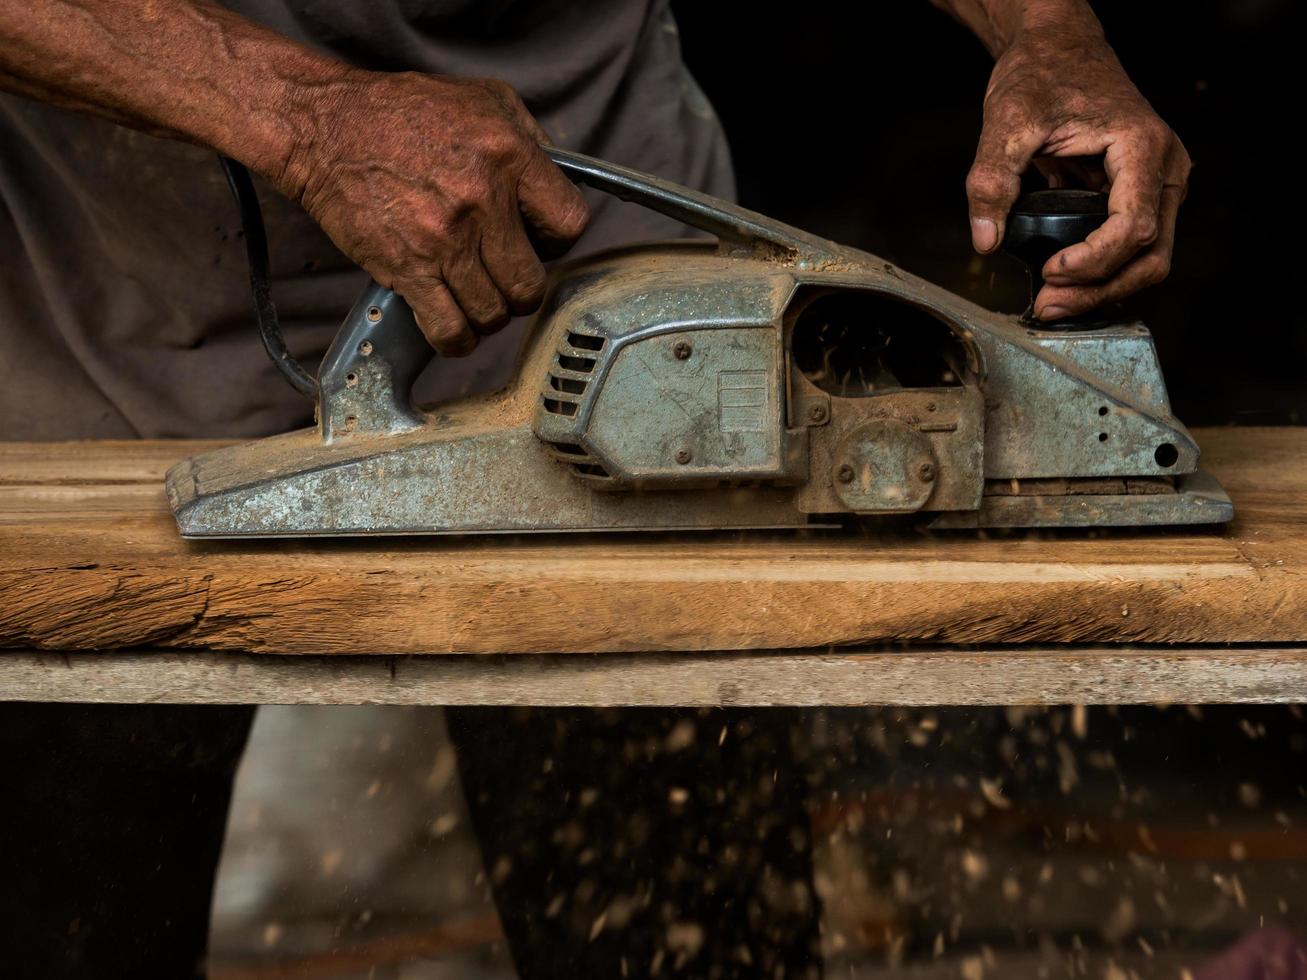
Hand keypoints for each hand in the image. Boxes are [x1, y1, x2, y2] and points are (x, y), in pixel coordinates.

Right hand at [279, 71, 588, 354]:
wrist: (324, 127)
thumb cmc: (399, 111)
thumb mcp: (482, 99)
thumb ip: (528, 138)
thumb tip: (556, 179)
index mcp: (509, 155)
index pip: (569, 223)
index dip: (557, 241)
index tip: (539, 242)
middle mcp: (482, 201)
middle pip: (531, 283)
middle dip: (522, 288)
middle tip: (503, 277)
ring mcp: (445, 240)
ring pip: (494, 314)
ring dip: (488, 314)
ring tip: (475, 298)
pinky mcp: (407, 269)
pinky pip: (450, 330)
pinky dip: (457, 340)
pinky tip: (454, 329)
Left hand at [964, 25, 1189, 319]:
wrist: (1057, 51)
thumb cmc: (1044, 75)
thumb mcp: (1007, 121)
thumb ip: (992, 180)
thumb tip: (985, 238)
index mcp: (1142, 148)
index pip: (1134, 227)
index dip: (1093, 262)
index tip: (1050, 272)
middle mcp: (1163, 170)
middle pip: (1151, 256)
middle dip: (1099, 290)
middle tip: (1048, 306)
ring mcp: (1157, 186)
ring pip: (1147, 260)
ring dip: (1102, 290)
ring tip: (1052, 301)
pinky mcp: (1138, 197)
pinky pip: (1130, 249)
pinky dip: (1100, 274)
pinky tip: (1062, 284)